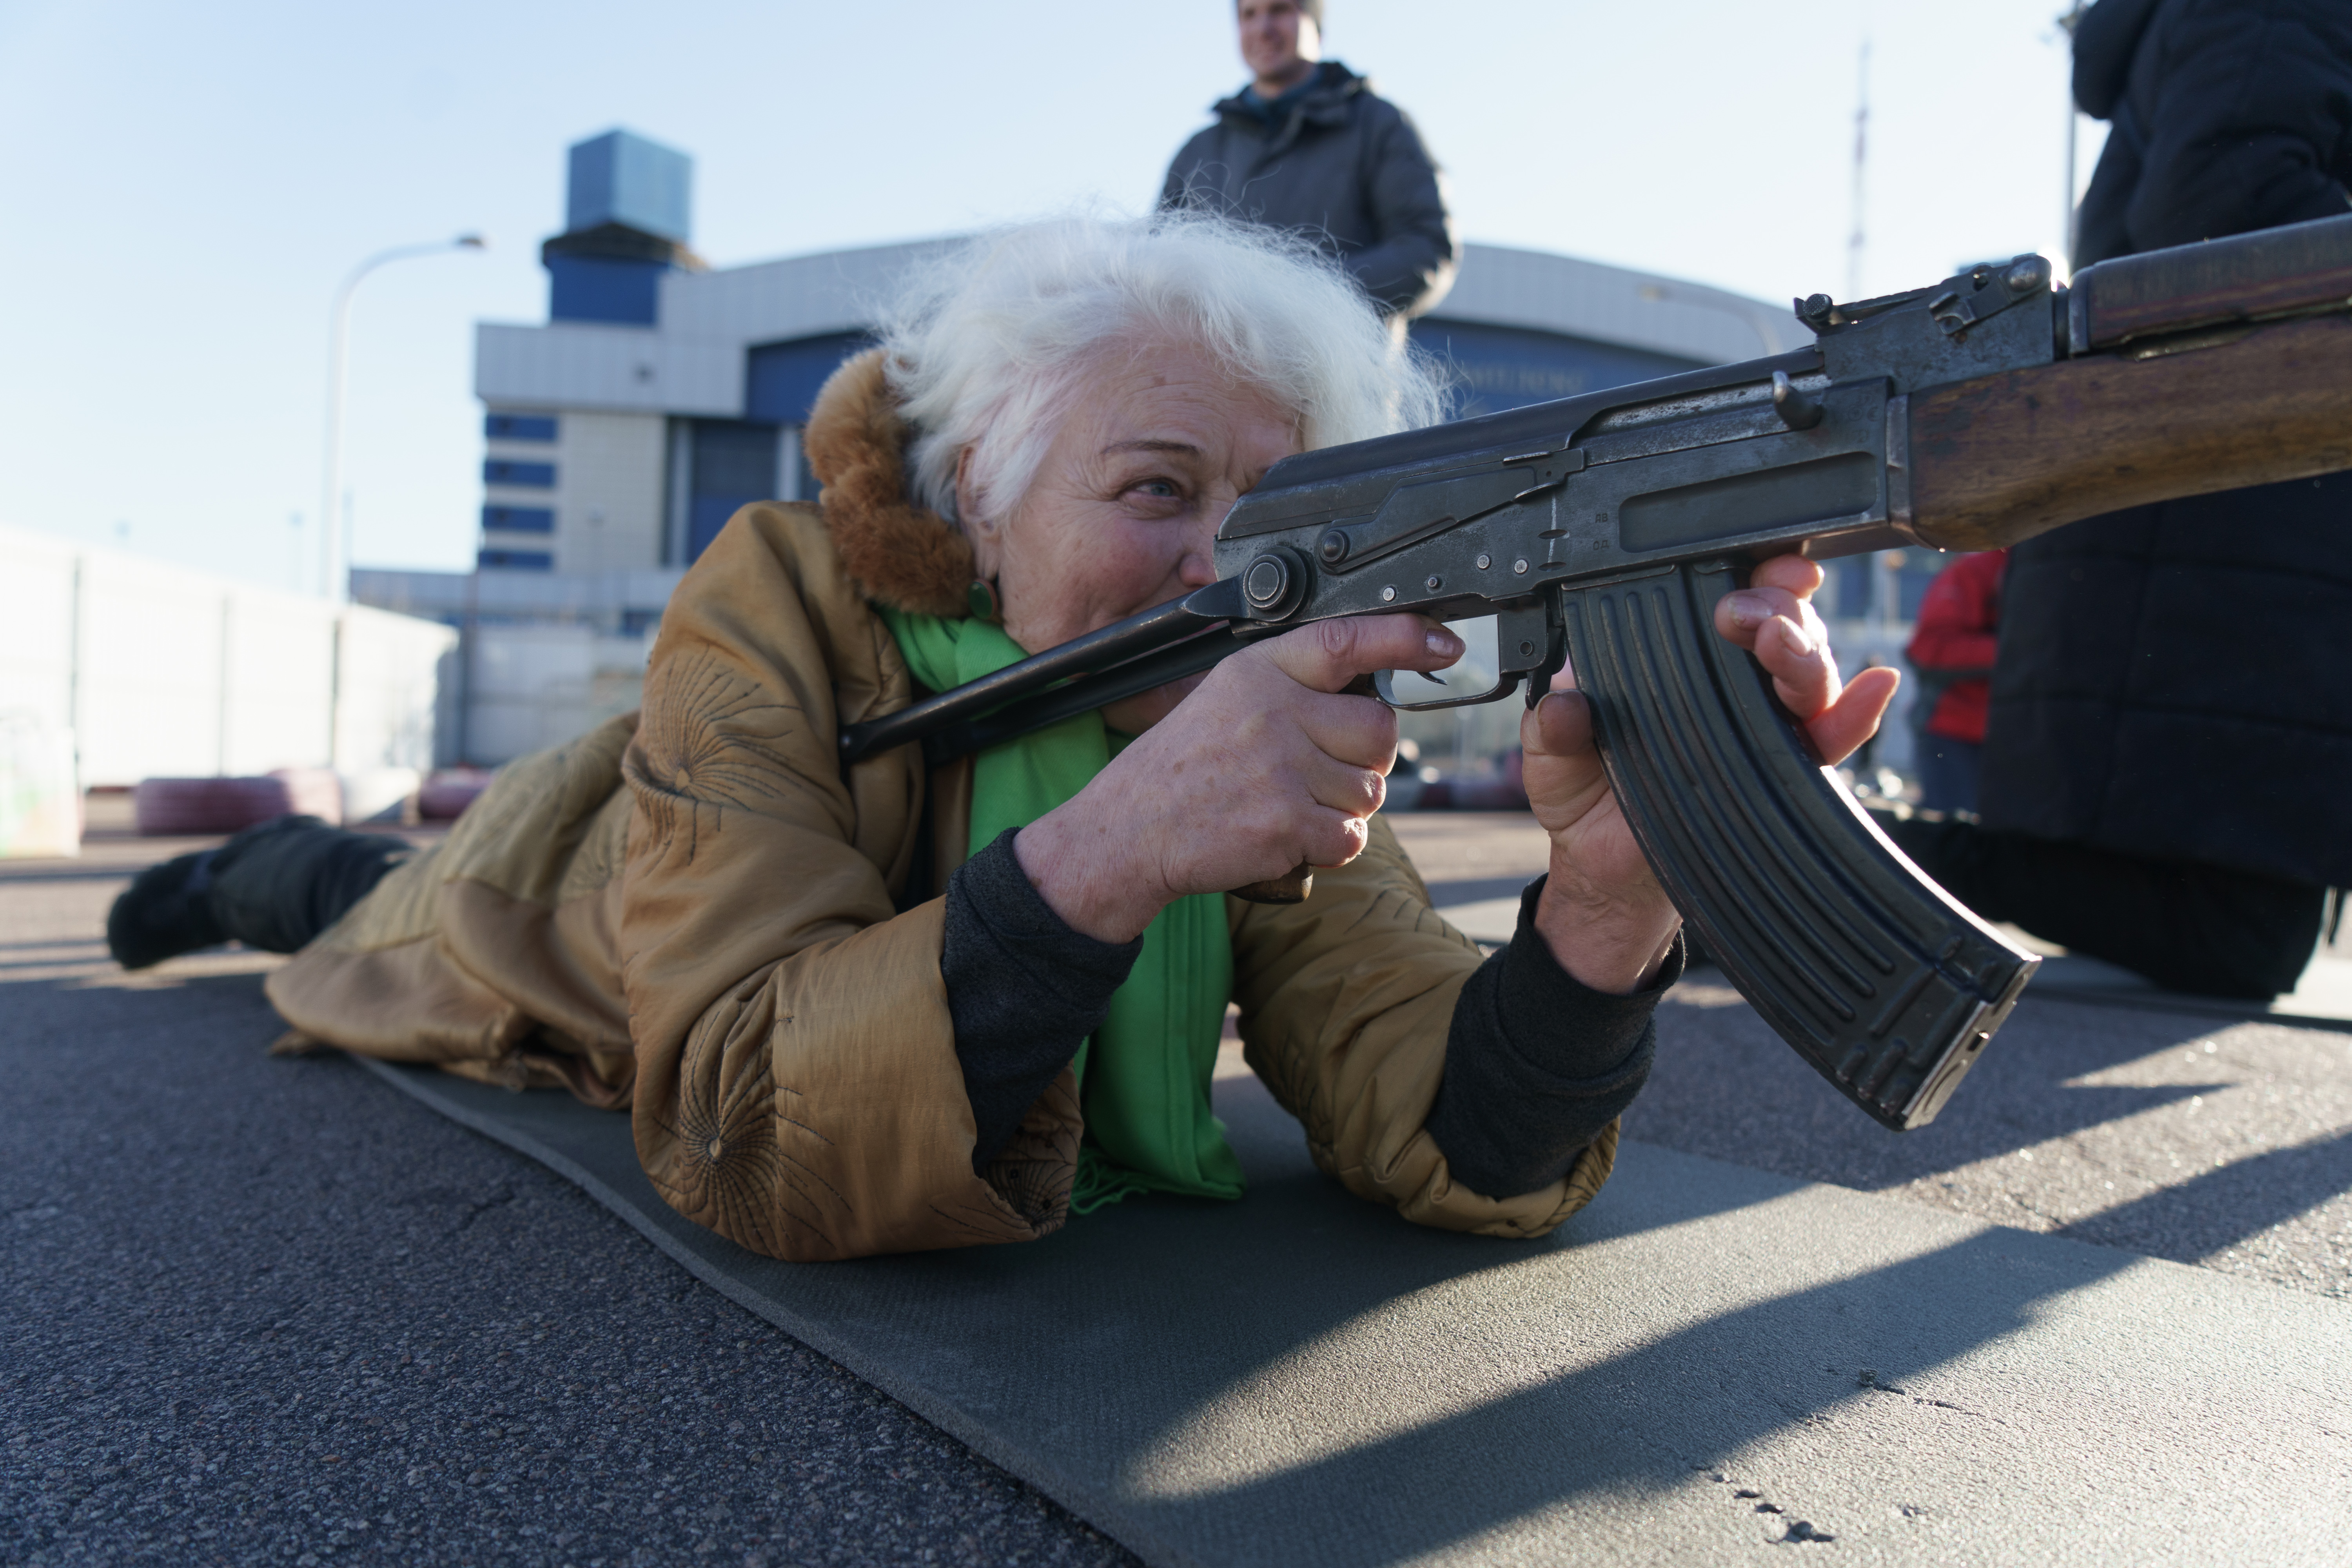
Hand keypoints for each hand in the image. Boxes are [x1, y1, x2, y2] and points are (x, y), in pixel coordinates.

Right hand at [1016, 614, 1459, 941]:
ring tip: (1293, 804)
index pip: (1346, 640)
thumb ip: (1290, 686)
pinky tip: (1290, 834)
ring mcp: (1281, 768)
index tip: (1443, 644)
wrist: (1127, 831)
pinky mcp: (1285, 822)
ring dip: (1345, 807)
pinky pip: (1351, 836)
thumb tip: (1369, 690)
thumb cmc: (1182, 769)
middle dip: (1367, 757)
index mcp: (1259, 672)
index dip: (1404, 638)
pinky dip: (1331, 844)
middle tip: (1324, 770)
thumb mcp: (1225, 699)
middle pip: (1380, 730)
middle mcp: (1273, 711)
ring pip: (1371, 789)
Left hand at [1521, 553, 1898, 993]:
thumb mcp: (1551, 755)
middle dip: (1778, 607)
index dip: (1750, 574)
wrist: (1602, 868)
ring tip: (1782, 643)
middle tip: (1749, 614)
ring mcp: (1761, 726)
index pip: (1724, 599)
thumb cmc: (1583, 798)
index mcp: (1676, 661)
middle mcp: (1728, 684)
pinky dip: (1856, 713)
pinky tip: (1873, 688)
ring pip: (1808, 674)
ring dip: (1806, 652)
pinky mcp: (1782, 772)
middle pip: (1781, 627)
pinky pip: (1831, 738)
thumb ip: (1553, 725)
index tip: (1754, 565)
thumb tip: (1566, 702)